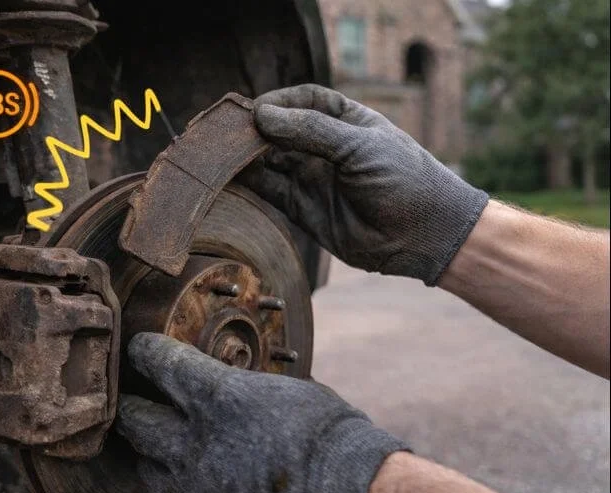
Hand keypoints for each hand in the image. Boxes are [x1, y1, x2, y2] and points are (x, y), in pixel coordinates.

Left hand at [115, 333, 407, 492]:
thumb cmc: (326, 433)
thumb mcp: (281, 387)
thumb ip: (241, 383)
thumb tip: (227, 377)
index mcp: (218, 396)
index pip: (160, 363)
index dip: (144, 350)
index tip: (140, 346)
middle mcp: (196, 440)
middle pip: (133, 416)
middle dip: (129, 401)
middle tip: (133, 392)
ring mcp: (196, 482)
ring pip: (142, 460)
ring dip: (144, 445)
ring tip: (154, 435)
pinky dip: (167, 478)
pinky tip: (179, 471)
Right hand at [241, 84, 488, 285]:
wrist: (423, 236)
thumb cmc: (404, 180)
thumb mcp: (359, 147)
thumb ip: (311, 130)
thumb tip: (262, 116)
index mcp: (346, 120)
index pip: (304, 100)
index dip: (278, 101)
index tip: (256, 109)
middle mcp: (325, 146)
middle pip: (280, 130)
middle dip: (255, 130)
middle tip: (230, 132)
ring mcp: (312, 177)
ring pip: (269, 161)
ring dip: (247, 157)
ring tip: (224, 154)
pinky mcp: (302, 208)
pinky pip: (270, 190)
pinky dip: (250, 183)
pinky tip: (232, 175)